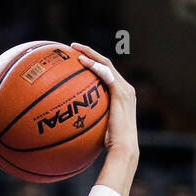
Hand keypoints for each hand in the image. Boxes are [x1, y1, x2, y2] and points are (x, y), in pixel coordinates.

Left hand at [69, 43, 137, 158]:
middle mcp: (126, 88)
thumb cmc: (110, 144)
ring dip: (90, 54)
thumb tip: (70, 122)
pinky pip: (106, 74)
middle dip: (89, 53)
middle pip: (106, 63)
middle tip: (73, 47)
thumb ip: (90, 119)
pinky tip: (81, 62)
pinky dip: (94, 66)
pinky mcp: (121, 93)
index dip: (92, 62)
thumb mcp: (98, 128)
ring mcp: (125, 90)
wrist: (124, 148)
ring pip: (106, 64)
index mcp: (122, 94)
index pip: (106, 72)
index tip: (77, 58)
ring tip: (75, 48)